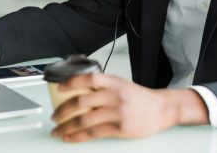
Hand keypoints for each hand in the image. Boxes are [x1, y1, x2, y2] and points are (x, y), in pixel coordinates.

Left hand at [50, 73, 209, 141]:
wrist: (162, 109)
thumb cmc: (140, 97)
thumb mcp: (121, 84)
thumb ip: (103, 86)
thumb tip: (79, 91)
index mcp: (113, 82)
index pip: (88, 79)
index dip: (71, 83)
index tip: (59, 89)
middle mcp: (114, 95)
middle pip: (81, 102)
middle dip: (63, 111)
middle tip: (54, 116)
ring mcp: (116, 112)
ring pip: (85, 120)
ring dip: (67, 126)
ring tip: (58, 130)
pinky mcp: (120, 128)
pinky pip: (94, 133)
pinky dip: (79, 136)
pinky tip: (71, 138)